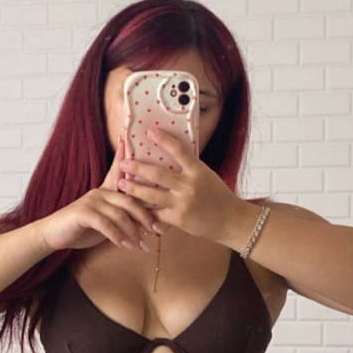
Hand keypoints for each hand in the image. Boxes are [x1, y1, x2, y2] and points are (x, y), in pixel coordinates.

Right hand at [39, 133, 161, 253]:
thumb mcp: (105, 220)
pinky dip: (118, 237)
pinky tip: (124, 246)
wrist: (54, 234)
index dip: (128, 156)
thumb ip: (122, 217)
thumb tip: (146, 225)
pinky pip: (106, 224)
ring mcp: (91, 201)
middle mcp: (100, 192)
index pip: (120, 172)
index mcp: (106, 190)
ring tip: (141, 246)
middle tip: (157, 231)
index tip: (136, 142)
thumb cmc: (82, 228)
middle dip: (146, 217)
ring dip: (133, 232)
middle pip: (130, 200)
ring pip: (120, 214)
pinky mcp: (83, 213)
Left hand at [117, 126, 242, 242]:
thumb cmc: (218, 196)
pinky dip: (145, 210)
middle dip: (137, 168)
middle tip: (123, 163)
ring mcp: (183, 203)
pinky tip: (134, 207)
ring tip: (121, 184)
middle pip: (157, 174)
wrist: (231, 221)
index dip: (163, 139)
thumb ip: (189, 168)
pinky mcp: (178, 219)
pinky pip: (156, 214)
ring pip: (151, 195)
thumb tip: (168, 156)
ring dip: (134, 189)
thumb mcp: (207, 176)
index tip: (149, 131)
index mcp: (198, 171)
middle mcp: (190, 185)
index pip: (179, 150)